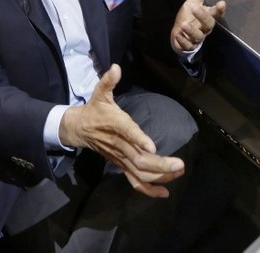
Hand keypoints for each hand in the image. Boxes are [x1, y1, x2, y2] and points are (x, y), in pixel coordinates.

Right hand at [59, 64, 184, 197]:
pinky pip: (134, 181)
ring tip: (178, 172)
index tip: (152, 147)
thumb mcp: (100, 93)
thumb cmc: (94, 110)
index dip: (139, 140)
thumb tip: (116, 67)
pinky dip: (149, 189)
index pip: (128, 133)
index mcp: (116, 124)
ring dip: (159, 176)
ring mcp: (120, 158)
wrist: (79, 129)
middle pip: (138, 159)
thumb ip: (108, 81)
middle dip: (160, 164)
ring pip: (139, 172)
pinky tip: (164, 192)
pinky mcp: (121, 165)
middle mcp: (119, 144)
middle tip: (180, 164)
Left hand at [171, 0, 225, 53]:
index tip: (221, 3)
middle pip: (208, 24)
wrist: (180, 34)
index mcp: (208, 17)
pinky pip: (187, 45)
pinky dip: (183, 40)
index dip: (219, 9)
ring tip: (183, 24)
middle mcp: (205, 28)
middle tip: (195, 8)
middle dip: (203, 16)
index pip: (216, 13)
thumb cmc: (190, 16)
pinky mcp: (189, 45)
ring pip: (198, 36)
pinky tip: (178, 34)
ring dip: (191, 30)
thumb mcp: (194, 2)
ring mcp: (197, 37)